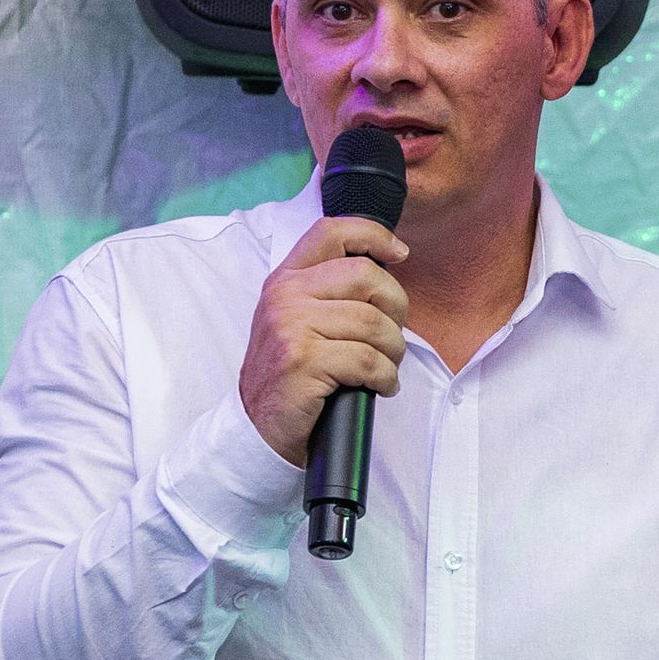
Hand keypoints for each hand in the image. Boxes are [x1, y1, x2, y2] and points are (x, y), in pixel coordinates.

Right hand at [238, 215, 409, 466]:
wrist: (258, 428)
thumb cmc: (291, 375)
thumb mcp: (298, 321)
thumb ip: (329, 292)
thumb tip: (388, 268)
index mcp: (286, 279)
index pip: (331, 232)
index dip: (373, 236)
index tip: (399, 254)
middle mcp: (285, 296)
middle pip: (366, 276)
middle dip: (396, 307)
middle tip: (393, 336)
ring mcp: (291, 327)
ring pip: (374, 323)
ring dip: (394, 351)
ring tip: (386, 367)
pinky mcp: (302, 360)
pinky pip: (369, 360)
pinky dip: (386, 377)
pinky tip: (381, 386)